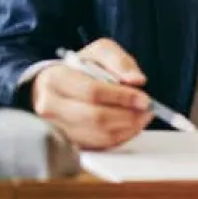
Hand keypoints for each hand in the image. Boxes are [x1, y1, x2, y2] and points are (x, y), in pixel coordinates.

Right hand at [31, 39, 153, 150]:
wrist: (55, 88)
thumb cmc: (78, 69)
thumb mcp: (97, 53)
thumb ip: (118, 61)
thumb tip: (136, 80)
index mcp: (55, 79)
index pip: (91, 91)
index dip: (122, 97)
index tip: (144, 99)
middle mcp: (50, 107)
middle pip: (96, 117)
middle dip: (128, 115)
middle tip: (146, 110)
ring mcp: (58, 128)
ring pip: (100, 135)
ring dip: (128, 128)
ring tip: (141, 116)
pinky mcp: (69, 142)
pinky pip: (100, 145)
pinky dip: (121, 136)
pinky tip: (129, 126)